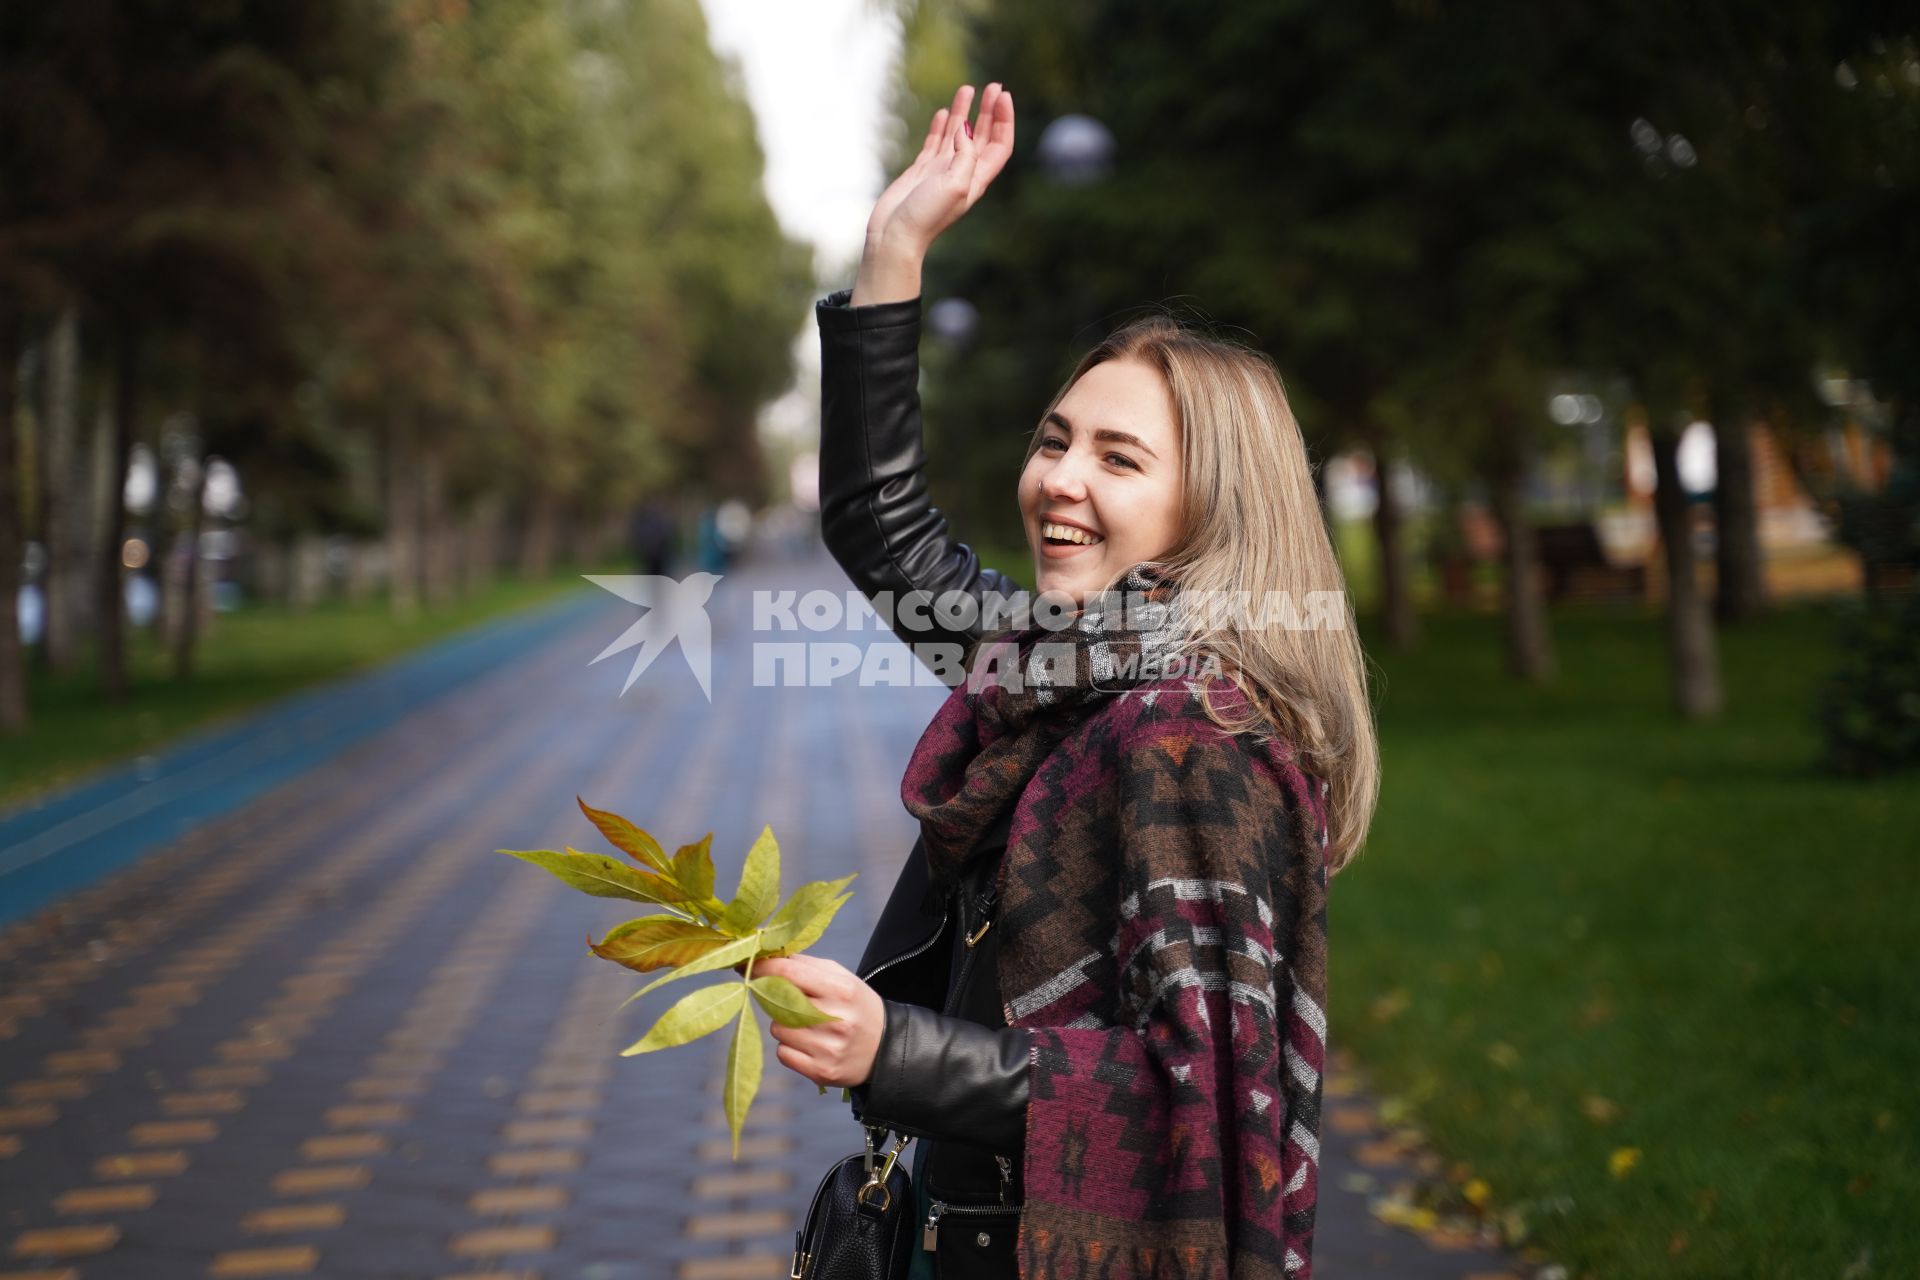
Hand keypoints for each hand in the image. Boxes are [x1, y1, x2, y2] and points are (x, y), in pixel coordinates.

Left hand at [753, 954, 884, 1088]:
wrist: (886, 1048)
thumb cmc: (855, 1006)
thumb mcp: (841, 978)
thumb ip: (805, 965)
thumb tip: (765, 956)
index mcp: (841, 990)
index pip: (789, 973)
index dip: (762, 967)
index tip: (744, 964)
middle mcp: (835, 1020)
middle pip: (778, 1003)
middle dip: (774, 997)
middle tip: (782, 997)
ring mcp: (828, 1049)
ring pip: (777, 1030)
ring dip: (783, 1025)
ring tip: (807, 1026)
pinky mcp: (821, 1072)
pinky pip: (782, 1054)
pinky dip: (789, 1048)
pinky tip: (809, 1044)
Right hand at [864, 81, 1015, 260]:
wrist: (895, 235)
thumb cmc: (926, 216)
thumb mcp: (955, 185)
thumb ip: (966, 155)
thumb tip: (965, 129)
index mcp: (976, 179)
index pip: (999, 145)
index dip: (1004, 120)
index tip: (1002, 96)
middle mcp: (962, 173)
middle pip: (983, 136)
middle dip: (989, 111)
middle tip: (994, 86)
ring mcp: (941, 171)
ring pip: (957, 135)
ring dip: (965, 112)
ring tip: (968, 89)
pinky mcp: (921, 171)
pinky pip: (935, 143)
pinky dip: (941, 127)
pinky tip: (945, 112)